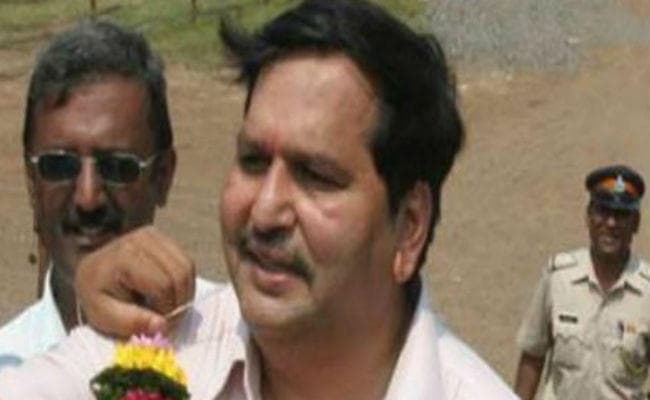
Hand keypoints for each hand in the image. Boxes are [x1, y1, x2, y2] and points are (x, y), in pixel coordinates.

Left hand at [74, 225, 195, 337]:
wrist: (91, 267)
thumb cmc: (96, 292)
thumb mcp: (103, 315)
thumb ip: (131, 322)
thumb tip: (163, 325)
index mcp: (126, 258)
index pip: (163, 285)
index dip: (167, 309)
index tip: (160, 325)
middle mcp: (144, 240)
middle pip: (180, 274)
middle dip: (180, 301)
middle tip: (170, 318)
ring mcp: (156, 236)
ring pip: (188, 266)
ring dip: (185, 292)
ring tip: (171, 306)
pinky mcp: (163, 237)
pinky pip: (187, 261)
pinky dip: (184, 281)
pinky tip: (171, 292)